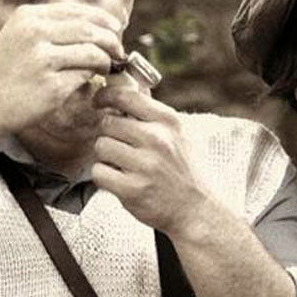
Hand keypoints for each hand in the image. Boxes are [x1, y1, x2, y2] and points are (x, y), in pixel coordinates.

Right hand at [0, 3, 124, 137]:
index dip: (105, 21)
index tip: (115, 31)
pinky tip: (87, 83)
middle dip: (112, 41)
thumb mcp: (22, 37)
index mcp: (28, 16)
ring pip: (94, 53)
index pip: (81, 11)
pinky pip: (86, 77)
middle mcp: (34, 33)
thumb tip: (101, 25)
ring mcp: (42, 59)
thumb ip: (54, 27)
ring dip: (107, 61)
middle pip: (92, 29)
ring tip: (105, 68)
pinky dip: (92, 79)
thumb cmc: (7, 73)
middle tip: (118, 52)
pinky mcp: (51, 85)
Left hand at [91, 86, 214, 235]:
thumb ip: (153, 113)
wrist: (197, 210)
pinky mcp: (132, 189)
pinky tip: (121, 181)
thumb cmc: (186, 171)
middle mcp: (158, 140)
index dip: (105, 96)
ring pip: (101, 147)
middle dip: (109, 135)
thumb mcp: (180, 135)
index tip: (100, 102)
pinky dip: (105, 178)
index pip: (125, 97)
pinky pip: (99, 172)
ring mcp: (145, 165)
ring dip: (107, 157)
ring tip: (124, 166)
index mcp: (169, 122)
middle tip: (121, 147)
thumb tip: (127, 86)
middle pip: (107, 123)